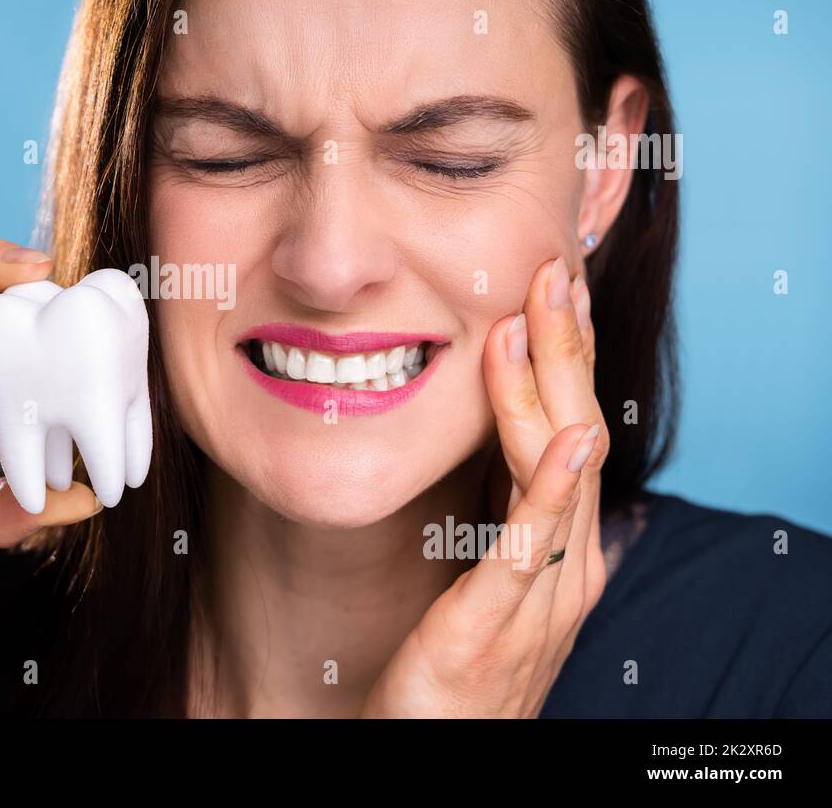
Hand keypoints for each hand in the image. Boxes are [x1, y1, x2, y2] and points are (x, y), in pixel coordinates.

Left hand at [360, 255, 607, 717]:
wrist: (436, 748)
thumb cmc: (458, 660)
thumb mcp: (490, 571)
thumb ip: (511, 513)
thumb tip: (532, 454)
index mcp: (560, 541)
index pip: (572, 425)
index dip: (566, 354)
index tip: (552, 281)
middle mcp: (567, 560)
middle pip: (577, 431)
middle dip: (565, 347)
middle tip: (551, 266)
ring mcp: (541, 592)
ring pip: (560, 471)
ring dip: (552, 388)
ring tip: (538, 314)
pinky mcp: (498, 622)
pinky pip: (532, 546)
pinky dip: (553, 487)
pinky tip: (569, 439)